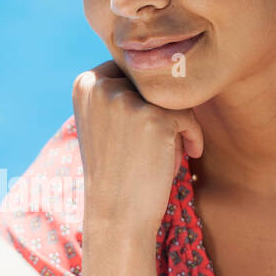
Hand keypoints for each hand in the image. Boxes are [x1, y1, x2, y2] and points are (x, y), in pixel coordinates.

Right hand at [72, 60, 202, 236]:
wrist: (116, 216)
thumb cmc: (116, 172)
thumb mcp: (104, 124)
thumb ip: (118, 91)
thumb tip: (153, 58)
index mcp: (84, 84)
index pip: (132, 73)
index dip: (145, 100)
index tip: (143, 132)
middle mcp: (100, 86)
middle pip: (153, 82)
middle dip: (161, 112)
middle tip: (156, 146)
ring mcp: (127, 100)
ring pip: (171, 98)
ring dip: (177, 125)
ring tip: (166, 154)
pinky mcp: (154, 118)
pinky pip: (187, 116)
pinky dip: (191, 137)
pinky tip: (185, 157)